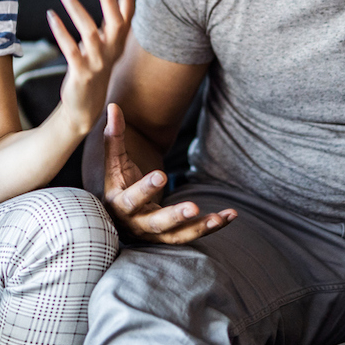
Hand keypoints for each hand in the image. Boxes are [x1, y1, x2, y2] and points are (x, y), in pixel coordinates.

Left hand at [46, 0, 135, 135]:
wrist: (84, 108)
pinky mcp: (81, 73)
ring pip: (89, 32)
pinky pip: (70, 49)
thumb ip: (109, 24)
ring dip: (76, 8)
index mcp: (117, 44)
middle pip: (116, 22)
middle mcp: (111, 52)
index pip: (128, 18)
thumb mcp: (105, 46)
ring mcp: (97, 63)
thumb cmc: (93, 70)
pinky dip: (61, 31)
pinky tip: (51, 16)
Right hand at [101, 104, 236, 243]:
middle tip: (193, 207)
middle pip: (156, 223)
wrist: (121, 215)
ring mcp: (154, 235)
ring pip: (177, 235)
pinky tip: (230, 215)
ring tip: (218, 218)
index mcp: (119, 204)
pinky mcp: (171, 237)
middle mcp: (136, 224)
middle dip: (175, 216)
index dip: (146, 189)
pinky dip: (211, 227)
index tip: (162, 174)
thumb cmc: (119, 183)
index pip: (131, 199)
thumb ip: (115, 136)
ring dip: (199, 228)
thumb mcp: (115, 161)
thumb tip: (114, 106)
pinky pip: (192, 235)